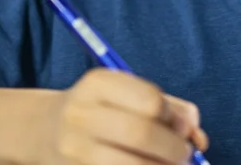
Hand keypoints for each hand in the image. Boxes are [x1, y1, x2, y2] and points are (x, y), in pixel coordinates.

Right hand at [36, 69, 208, 164]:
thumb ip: (170, 108)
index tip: (182, 130)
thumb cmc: (100, 111)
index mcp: (98, 84)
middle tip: (184, 156)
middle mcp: (81, 115)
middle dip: (175, 150)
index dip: (174, 118)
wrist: (43, 131)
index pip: (149, 100)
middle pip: (142, 134)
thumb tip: (198, 136)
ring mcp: (74, 150)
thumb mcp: (127, 95)